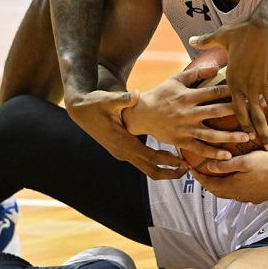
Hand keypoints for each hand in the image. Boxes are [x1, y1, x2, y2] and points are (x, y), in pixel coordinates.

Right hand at [66, 88, 187, 179]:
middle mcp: (122, 152)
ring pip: (146, 168)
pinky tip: (166, 155)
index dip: (168, 161)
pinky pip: (141, 161)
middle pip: (150, 170)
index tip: (184, 162)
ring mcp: (121, 153)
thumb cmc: (95, 104)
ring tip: (181, 165)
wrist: (80, 110)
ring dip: (163, 168)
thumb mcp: (109, 100)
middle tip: (187, 170)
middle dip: (169, 173)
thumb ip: (124, 99)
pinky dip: (154, 162)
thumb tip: (136, 95)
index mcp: (123, 142)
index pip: (150, 158)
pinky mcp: (121, 150)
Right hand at [122, 64, 250, 160]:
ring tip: (248, 137)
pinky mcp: (180, 141)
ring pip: (211, 134)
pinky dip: (213, 153)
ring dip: (230, 136)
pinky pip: (199, 148)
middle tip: (256, 114)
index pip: (214, 92)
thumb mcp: (175, 79)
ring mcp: (184, 128)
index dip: (233, 91)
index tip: (250, 92)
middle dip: (238, 113)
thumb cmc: (160, 94)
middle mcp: (188, 112)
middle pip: (217, 112)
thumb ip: (196, 72)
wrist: (140, 114)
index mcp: (188, 95)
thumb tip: (216, 67)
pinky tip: (228, 156)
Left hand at [190, 20, 267, 150]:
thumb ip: (206, 42)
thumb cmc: (243, 30)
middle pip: (254, 116)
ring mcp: (263, 84)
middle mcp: (247, 86)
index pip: (235, 108)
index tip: (245, 136)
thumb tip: (191, 39)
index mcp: (233, 80)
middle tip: (266, 148)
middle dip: (260, 133)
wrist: (266, 24)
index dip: (242, 124)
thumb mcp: (221, 36)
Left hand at [193, 148, 267, 202]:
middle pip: (217, 190)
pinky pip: (240, 192)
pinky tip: (236, 177)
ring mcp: (250, 198)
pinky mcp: (259, 196)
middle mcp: (239, 196)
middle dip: (207, 182)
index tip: (190, 168)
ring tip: (216, 173)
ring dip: (220, 184)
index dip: (198, 177)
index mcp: (233, 188)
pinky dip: (232, 185)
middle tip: (200, 171)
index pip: (209, 184)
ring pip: (229, 192)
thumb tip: (209, 167)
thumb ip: (226, 165)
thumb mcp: (246, 161)